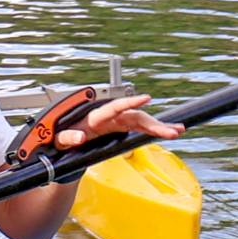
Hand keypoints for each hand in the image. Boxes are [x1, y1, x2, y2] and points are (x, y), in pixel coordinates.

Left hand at [57, 93, 183, 148]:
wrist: (65, 138)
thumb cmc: (62, 137)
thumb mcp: (60, 139)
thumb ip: (68, 137)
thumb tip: (80, 137)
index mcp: (95, 117)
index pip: (115, 107)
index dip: (130, 102)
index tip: (146, 98)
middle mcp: (109, 117)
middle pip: (135, 116)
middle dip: (154, 123)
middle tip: (172, 131)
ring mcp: (117, 122)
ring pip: (141, 121)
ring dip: (159, 127)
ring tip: (177, 131)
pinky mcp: (121, 128)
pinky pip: (140, 127)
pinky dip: (153, 130)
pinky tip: (169, 132)